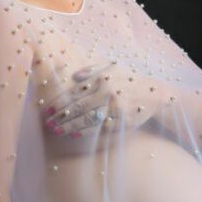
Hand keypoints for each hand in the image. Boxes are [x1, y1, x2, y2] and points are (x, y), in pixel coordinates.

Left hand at [43, 61, 161, 138]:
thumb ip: (92, 70)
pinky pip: (100, 128)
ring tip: (57, 130)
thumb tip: (74, 77)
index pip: (75, 92)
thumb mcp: (112, 67)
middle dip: (61, 116)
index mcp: (103, 79)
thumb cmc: (129, 79)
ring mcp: (115, 108)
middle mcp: (108, 93)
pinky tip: (75, 134)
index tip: (47, 108)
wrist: (153, 94)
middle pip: (79, 107)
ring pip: (87, 119)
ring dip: (70, 126)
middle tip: (48, 122)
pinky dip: (86, 132)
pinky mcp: (121, 121)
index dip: (60, 101)